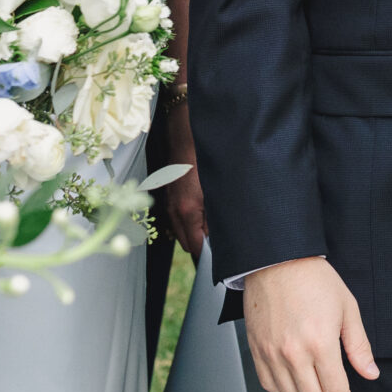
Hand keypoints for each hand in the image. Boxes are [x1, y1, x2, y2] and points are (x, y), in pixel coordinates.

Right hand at [160, 108, 205, 258]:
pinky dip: (189, 220)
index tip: (221, 255)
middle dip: (201, 244)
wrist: (187, 136)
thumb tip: (217, 236)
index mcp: (187, 211)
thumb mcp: (217, 191)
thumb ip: (215, 216)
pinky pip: (178, 218)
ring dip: (195, 231)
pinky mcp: (169, 196)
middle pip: (186, 242)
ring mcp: (169, 203)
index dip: (208, 254)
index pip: (195, 246)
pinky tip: (203, 211)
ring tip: (213, 223)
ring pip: (181, 230)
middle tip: (220, 238)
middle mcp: (174, 210)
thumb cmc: (205, 161)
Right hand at [243, 256, 377, 391]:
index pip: (336, 391)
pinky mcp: (256, 351)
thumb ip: (359, 346)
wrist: (276, 260)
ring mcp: (271, 354)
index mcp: (320, 343)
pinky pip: (270, 386)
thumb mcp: (347, 308)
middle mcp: (293, 354)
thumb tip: (370, 373)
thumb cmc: (313, 279)